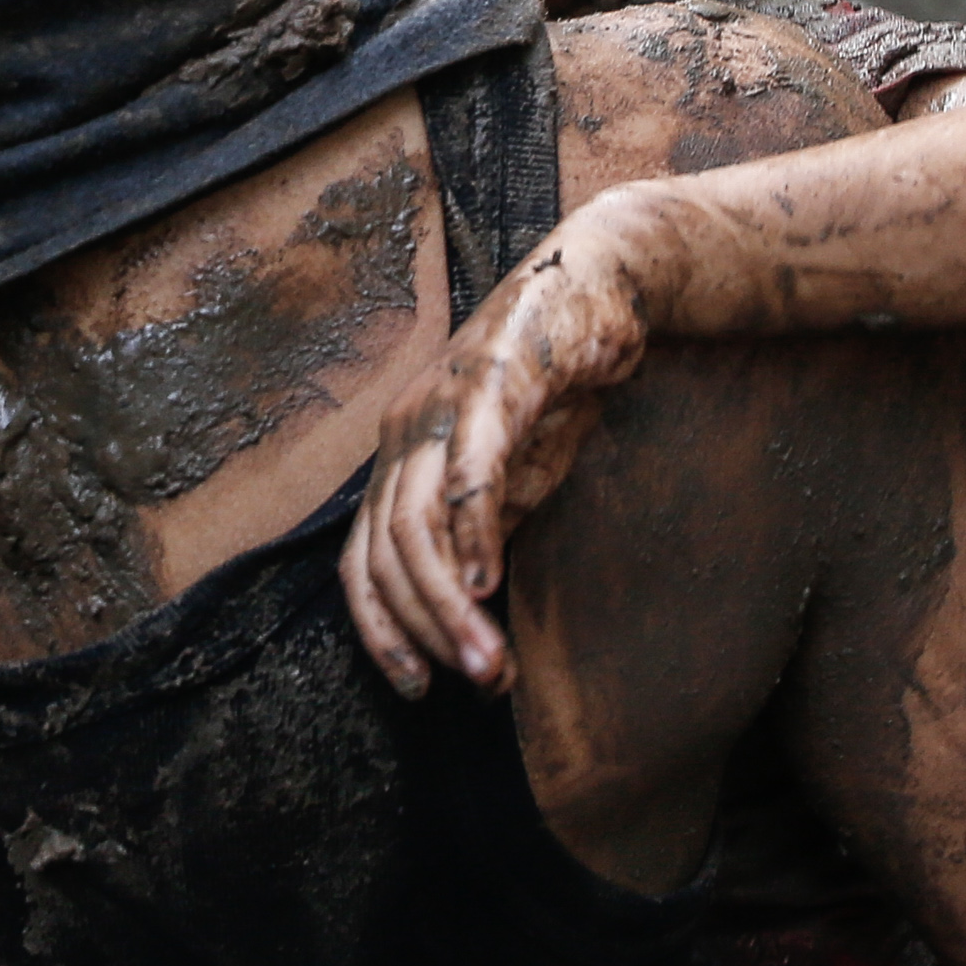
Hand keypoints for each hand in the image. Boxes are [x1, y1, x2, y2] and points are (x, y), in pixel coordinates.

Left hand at [339, 198, 668, 697]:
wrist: (603, 280)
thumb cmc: (558, 377)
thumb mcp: (518, 472)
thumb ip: (487, 530)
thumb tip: (473, 608)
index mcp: (402, 454)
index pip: (362, 561)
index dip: (381, 630)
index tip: (417, 686)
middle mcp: (405, 429)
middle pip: (383, 553)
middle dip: (423, 632)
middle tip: (477, 684)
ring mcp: (443, 403)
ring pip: (415, 524)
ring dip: (448, 604)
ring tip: (489, 661)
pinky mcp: (494, 382)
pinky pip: (467, 471)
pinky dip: (471, 535)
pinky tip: (487, 584)